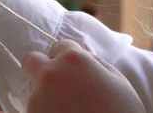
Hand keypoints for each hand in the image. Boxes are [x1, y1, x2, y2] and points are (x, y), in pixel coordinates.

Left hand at [22, 40, 145, 112]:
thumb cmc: (121, 111)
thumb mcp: (118, 82)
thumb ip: (97, 61)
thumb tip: (84, 48)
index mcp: (73, 59)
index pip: (59, 46)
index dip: (66, 57)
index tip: (74, 71)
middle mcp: (50, 74)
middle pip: (31, 61)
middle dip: (40, 68)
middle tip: (58, 85)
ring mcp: (38, 97)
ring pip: (35, 89)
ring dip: (47, 96)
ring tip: (71, 110)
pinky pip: (36, 109)